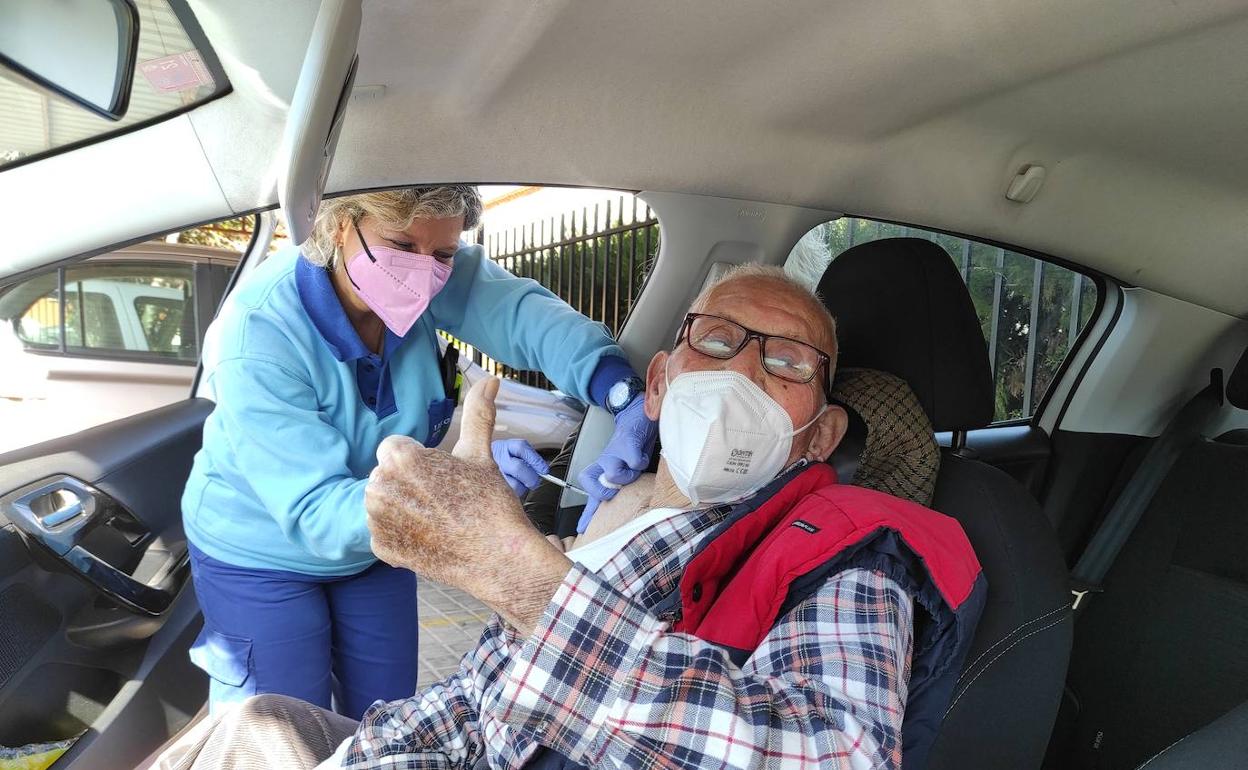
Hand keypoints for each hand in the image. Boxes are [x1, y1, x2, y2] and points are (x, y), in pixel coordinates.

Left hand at [366, 377, 570, 633]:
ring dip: (402, 507)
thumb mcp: (479, 453)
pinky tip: (428, 537)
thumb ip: (477, 413)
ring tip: (436, 518)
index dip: (420, 462)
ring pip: (383, 502)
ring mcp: (377, 520)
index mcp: (399, 458)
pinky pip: (384, 531)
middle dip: (409, 484)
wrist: (497, 557)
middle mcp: (379, 486)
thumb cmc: (490, 503)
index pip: (395, 449)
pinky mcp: (380, 547)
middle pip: (387, 475)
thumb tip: (491, 379)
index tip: (443, 478)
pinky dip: (401, 535)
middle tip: (443, 499)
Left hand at [575, 396, 656, 532]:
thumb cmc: (633, 443)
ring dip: (627, 475)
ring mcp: (615, 452)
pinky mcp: (627, 442)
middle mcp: (605, 462)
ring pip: (612, 474)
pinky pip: (632, 461)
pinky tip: (642, 455)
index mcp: (603, 469)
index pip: (590, 493)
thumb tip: (623, 509)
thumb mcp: (626, 467)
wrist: (636, 413)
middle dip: (607, 491)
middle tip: (618, 488)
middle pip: (592, 484)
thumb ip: (623, 485)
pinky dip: (640, 462)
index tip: (583, 529)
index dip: (587, 513)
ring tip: (635, 469)